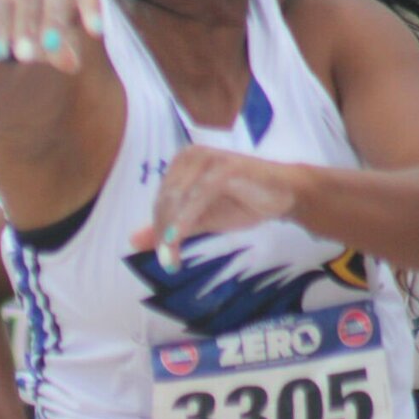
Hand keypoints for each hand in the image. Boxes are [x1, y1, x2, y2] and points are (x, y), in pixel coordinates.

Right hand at [0, 0, 102, 72]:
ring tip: (24, 57)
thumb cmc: (47, 17)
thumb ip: (66, 49)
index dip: (91, 11)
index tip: (96, 33)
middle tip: (51, 47)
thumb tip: (71, 66)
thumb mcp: (61, 34)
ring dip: (24, 28)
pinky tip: (0, 53)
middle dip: (53, 22)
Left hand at [129, 145, 298, 268]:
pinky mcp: (225, 167)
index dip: (157, 229)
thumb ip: (169, 227)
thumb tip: (133, 241)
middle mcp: (191, 156)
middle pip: (165, 200)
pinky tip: (178, 240)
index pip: (160, 200)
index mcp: (181, 163)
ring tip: (171, 259)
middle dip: (161, 234)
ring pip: (178, 200)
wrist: (285, 193)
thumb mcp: (200, 218)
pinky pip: (197, 197)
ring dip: (170, 232)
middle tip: (167, 262)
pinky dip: (185, 221)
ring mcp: (208, 159)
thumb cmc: (242, 201)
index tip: (162, 257)